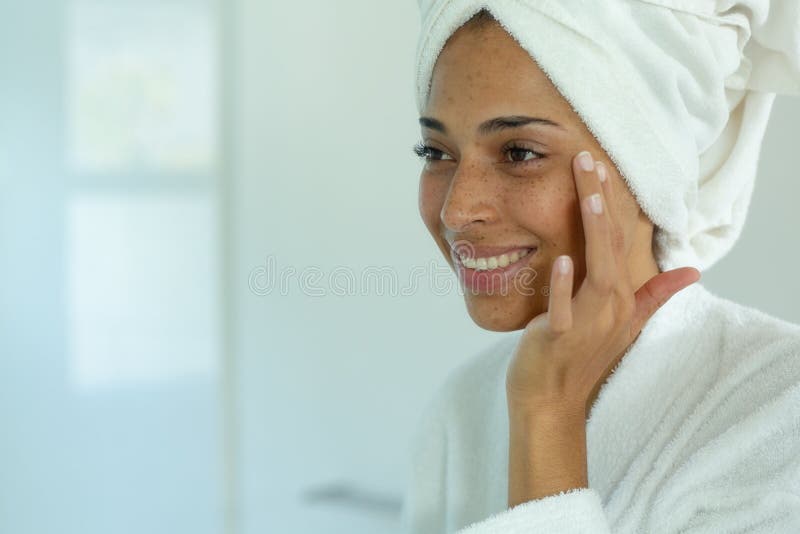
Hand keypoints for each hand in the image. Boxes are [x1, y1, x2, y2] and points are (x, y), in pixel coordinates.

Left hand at [505, 150, 699, 416]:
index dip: (613, 202)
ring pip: (597, 270)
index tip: (603, 167)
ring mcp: (589, 322)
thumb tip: (691, 271)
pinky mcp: (562, 338)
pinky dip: (564, 287)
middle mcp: (611, 304)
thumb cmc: (582, 356)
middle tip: (588, 159)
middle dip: (600, 200)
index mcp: (621, 295)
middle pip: (610, 244)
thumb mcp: (623, 322)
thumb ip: (654, 294)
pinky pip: (566, 310)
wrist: (551, 400)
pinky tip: (562, 261)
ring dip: (593, 230)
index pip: (620, 239)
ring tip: (587, 193)